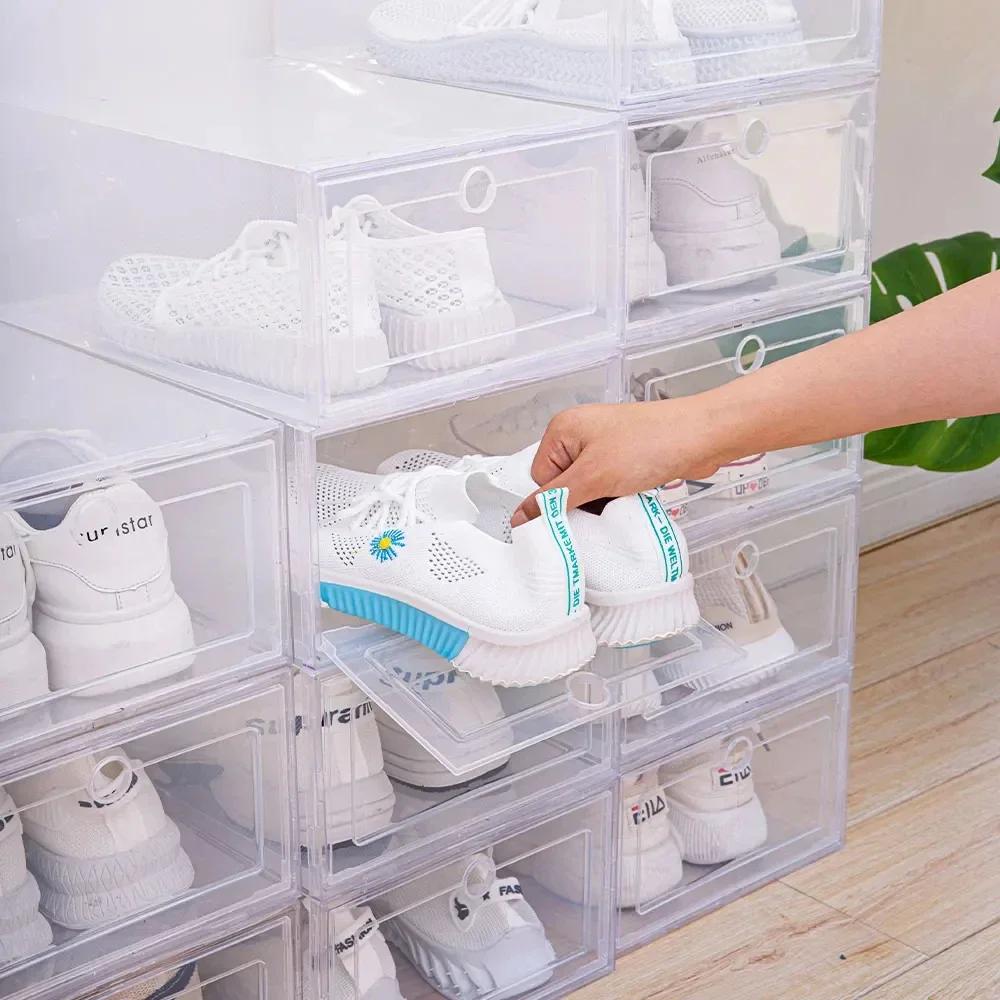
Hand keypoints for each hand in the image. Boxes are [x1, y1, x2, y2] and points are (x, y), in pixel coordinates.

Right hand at [510, 400, 728, 525]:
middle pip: (563, 485)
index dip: (559, 499)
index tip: (578, 510)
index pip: (540, 479)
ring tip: (621, 498)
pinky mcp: (625, 456)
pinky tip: (631, 497)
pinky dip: (616, 497)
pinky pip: (607, 486)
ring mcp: (604, 444)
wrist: (703, 436)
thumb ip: (555, 499)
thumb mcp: (594, 477)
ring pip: (587, 489)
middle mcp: (580, 433)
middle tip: (603, 505)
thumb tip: (520, 518)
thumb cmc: (652, 443)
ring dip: (601, 501)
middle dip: (582, 501)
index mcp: (563, 429)